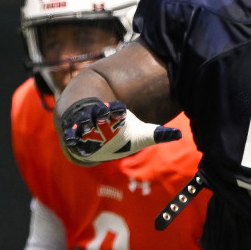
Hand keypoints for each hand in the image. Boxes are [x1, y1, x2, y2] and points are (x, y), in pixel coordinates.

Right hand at [60, 98, 181, 164]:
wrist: (99, 133)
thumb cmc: (123, 132)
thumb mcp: (141, 134)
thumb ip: (158, 134)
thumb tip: (179, 134)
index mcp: (117, 115)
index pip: (118, 109)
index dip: (119, 109)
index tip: (121, 109)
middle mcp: (100, 117)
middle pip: (99, 113)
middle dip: (100, 113)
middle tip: (102, 113)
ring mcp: (86, 125)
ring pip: (83, 122)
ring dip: (83, 124)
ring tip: (84, 128)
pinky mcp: (75, 135)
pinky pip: (71, 136)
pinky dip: (70, 137)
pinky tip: (71, 140)